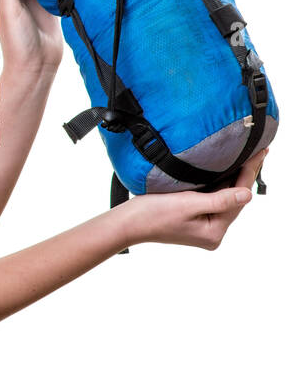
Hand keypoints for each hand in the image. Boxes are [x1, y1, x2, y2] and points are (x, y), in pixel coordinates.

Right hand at [118, 148, 268, 249]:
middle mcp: (212, 234)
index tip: (260, 154)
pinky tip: (224, 174)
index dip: (248, 174)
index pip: (238, 198)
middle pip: (233, 200)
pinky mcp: (194, 222)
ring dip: (232, 181)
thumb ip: (220, 199)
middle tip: (257, 153)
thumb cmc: (151, 214)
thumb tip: (247, 194)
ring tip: (246, 160)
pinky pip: (212, 202)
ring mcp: (203, 229)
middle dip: (243, 177)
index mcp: (214, 232)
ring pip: (223, 200)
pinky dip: (218, 187)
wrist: (127, 223)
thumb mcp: (188, 203)